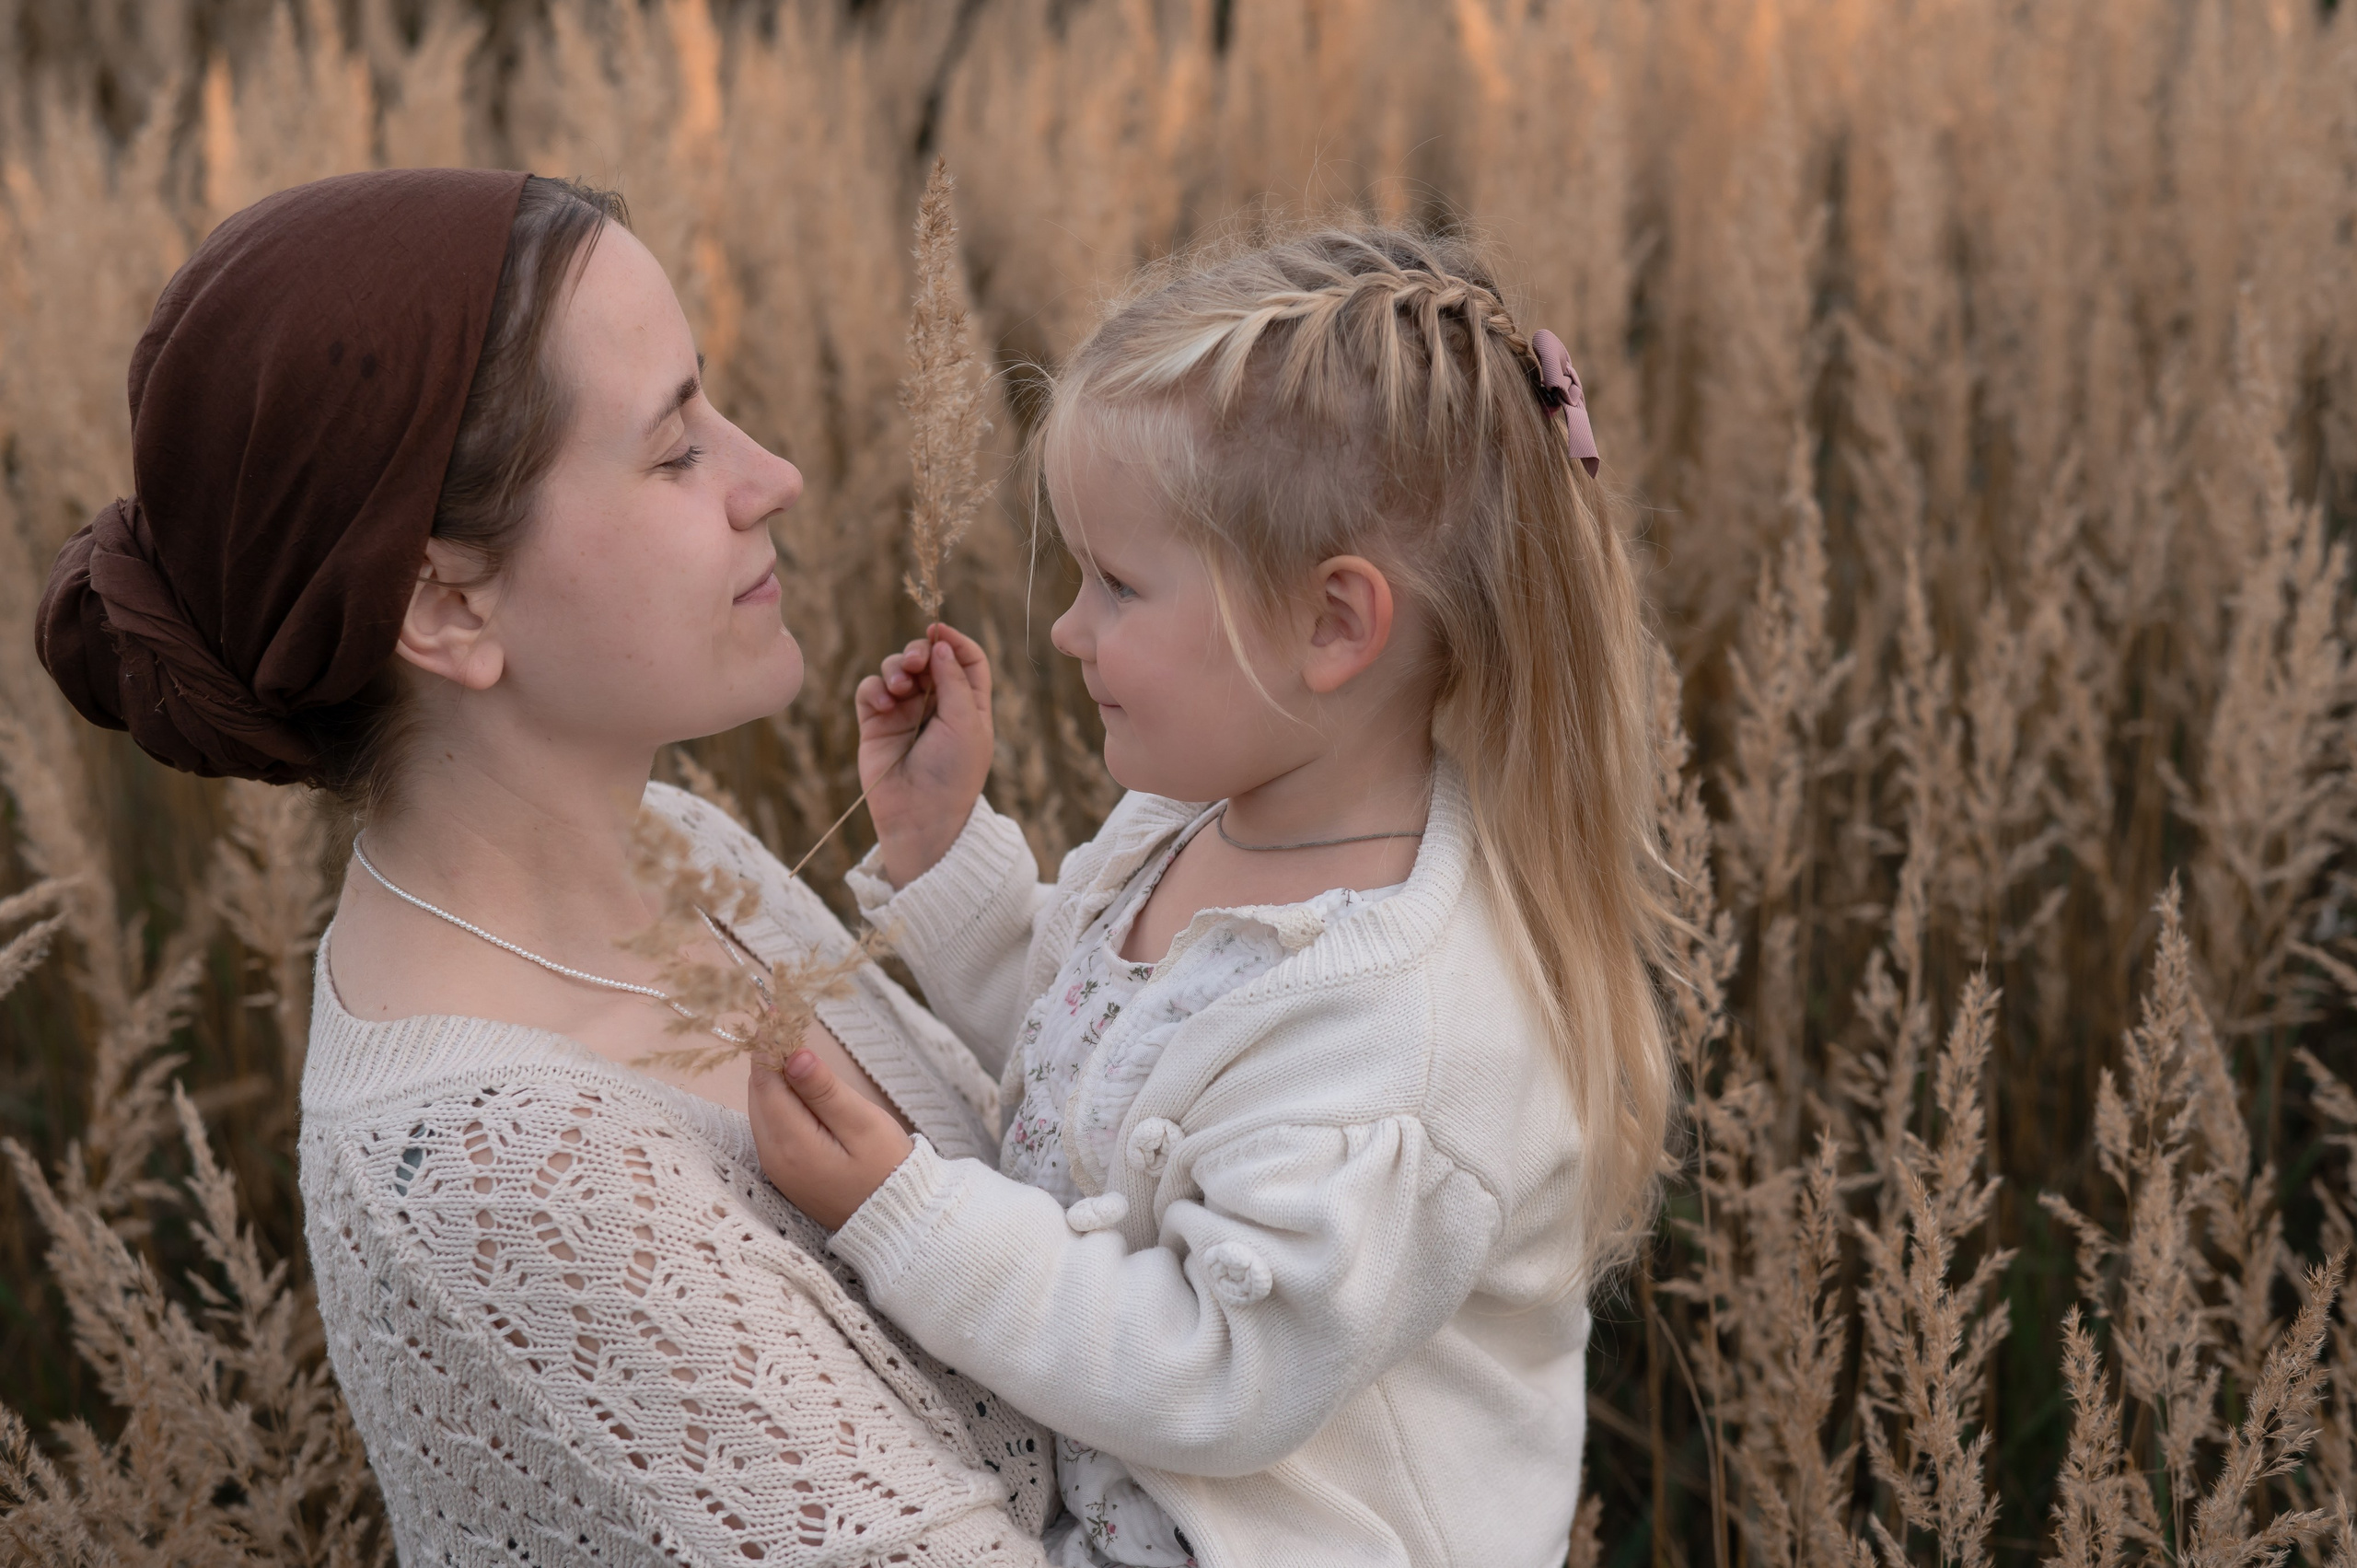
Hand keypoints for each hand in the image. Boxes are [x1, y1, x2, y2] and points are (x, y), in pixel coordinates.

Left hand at [748, 1028, 915, 1230]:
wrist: (896, 1220)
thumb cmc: (887, 1169)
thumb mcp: (862, 1124)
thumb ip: (824, 1091)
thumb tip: (792, 1056)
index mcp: (791, 1144)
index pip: (767, 1081)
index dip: (768, 1044)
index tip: (773, 1012)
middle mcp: (773, 1156)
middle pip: (759, 1093)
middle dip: (768, 1056)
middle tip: (782, 1020)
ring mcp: (775, 1166)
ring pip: (761, 1107)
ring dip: (772, 1076)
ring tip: (791, 1044)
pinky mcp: (784, 1170)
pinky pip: (770, 1124)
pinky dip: (778, 1098)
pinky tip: (797, 1084)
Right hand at [856, 622, 993, 887]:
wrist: (920, 816)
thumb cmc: (953, 773)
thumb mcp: (966, 723)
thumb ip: (954, 679)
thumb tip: (941, 643)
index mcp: (968, 704)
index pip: (966, 659)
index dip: (954, 640)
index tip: (937, 630)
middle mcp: (937, 705)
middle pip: (928, 658)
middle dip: (919, 651)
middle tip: (916, 662)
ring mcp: (904, 713)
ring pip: (896, 669)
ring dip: (896, 668)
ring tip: (899, 689)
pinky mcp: (876, 723)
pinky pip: (871, 690)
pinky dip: (876, 689)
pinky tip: (884, 704)